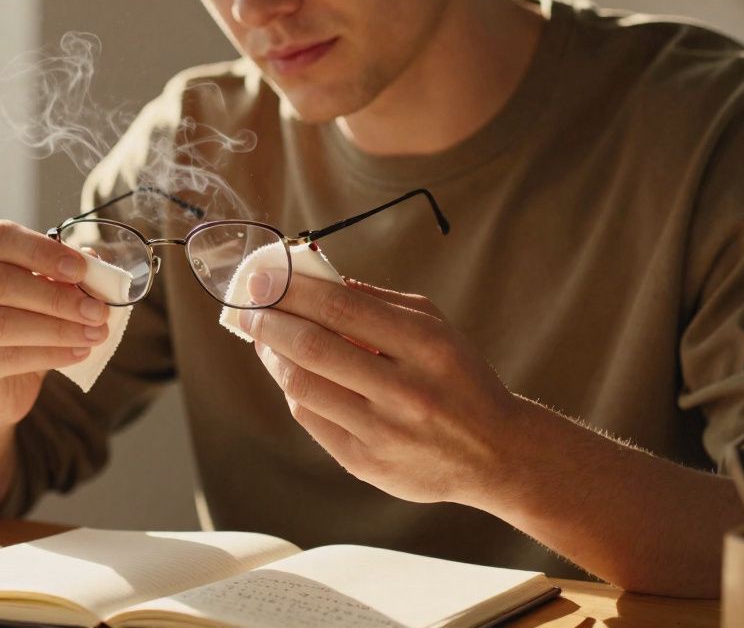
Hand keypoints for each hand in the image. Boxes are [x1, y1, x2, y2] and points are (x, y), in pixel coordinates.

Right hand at [0, 220, 110, 423]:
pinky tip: (78, 352)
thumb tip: (95, 262)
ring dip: (57, 328)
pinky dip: (49, 354)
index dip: (42, 251)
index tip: (82, 269)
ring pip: (2, 323)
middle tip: (97, 310)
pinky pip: (6, 358)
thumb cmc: (19, 318)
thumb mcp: (42, 288)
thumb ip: (63, 273)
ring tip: (95, 333)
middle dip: (55, 296)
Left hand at [238, 270, 521, 507]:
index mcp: (426, 345)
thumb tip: (316, 280)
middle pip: (313, 348)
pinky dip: (294, 391)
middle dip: (270, 323)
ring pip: (303, 387)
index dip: (292, 292)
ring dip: (273, 357)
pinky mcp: (366, 463)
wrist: (496, 453)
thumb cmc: (459, 378)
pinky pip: (311, 420)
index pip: (340, 309)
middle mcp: (405, 390)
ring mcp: (383, 431)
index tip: (261, 281)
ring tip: (263, 339)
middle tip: (247, 308)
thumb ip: (378, 302)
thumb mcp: (436, 327)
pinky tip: (291, 374)